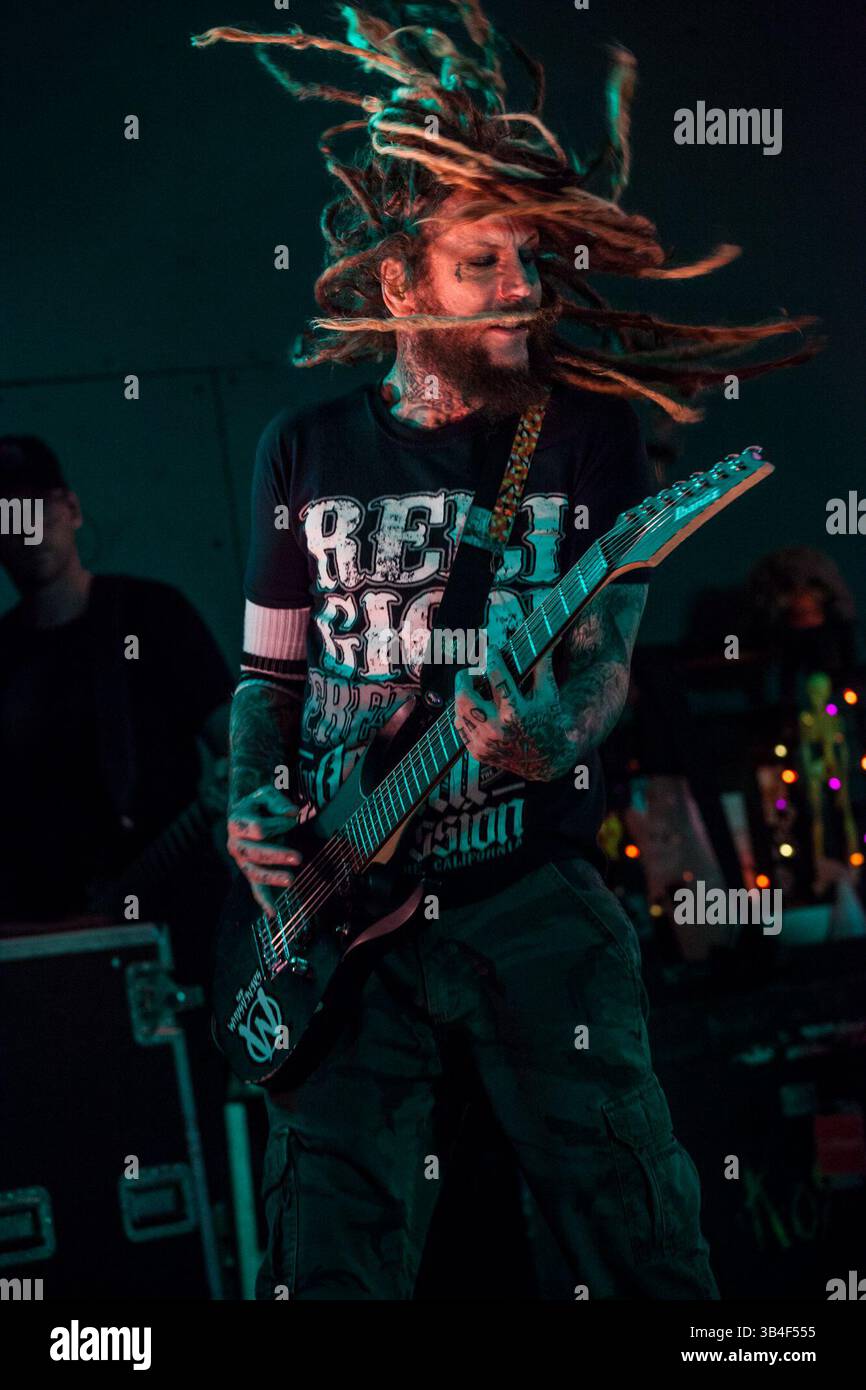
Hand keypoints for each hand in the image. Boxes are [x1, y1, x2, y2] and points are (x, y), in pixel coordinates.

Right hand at [227, 783, 301, 919]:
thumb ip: (278, 801)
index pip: (260, 829)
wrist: (246, 812)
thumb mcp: (266, 794)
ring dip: (272, 877)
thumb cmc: (259, 804)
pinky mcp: (250, 871)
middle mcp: (235, 843)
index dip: (279, 824)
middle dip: (277, 855)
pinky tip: (273, 913)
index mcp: (237, 823)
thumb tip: (292, 813)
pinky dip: (264, 900)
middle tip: (299, 857)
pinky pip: (255, 888)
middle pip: (255, 853)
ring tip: (291, 880)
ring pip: (254, 872)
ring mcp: (241, 860)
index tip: (293, 818)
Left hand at [453, 647, 566, 780]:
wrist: (546, 761)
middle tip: (469, 671)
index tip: (491, 649)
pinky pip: (460, 728)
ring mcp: (484, 743)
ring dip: (462, 695)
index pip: (497, 677)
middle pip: (465, 696)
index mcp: (516, 713)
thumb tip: (550, 639)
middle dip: (463, 678)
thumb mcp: (548, 695)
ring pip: (459, 711)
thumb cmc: (548, 722)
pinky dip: (464, 715)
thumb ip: (543, 667)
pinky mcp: (477, 753)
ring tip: (471, 687)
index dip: (493, 658)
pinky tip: (473, 707)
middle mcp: (497, 729)